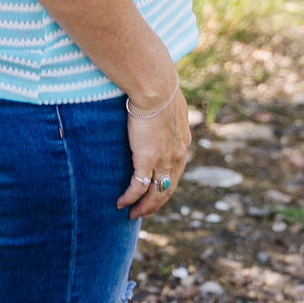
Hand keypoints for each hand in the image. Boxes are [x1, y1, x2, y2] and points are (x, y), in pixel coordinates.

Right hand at [117, 87, 191, 219]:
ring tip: (132, 214)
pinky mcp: (146, 160)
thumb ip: (165, 113)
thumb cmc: (159, 88)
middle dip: (155, 203)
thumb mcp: (168, 104)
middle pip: (168, 188)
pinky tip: (121, 203)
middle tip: (143, 211)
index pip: (176, 172)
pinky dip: (130, 197)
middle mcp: (177, 156)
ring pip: (155, 193)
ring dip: (144, 206)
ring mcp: (163, 160)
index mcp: (183, 143)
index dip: (166, 185)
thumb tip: (157, 107)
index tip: (156, 192)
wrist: (156, 88)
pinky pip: (138, 186)